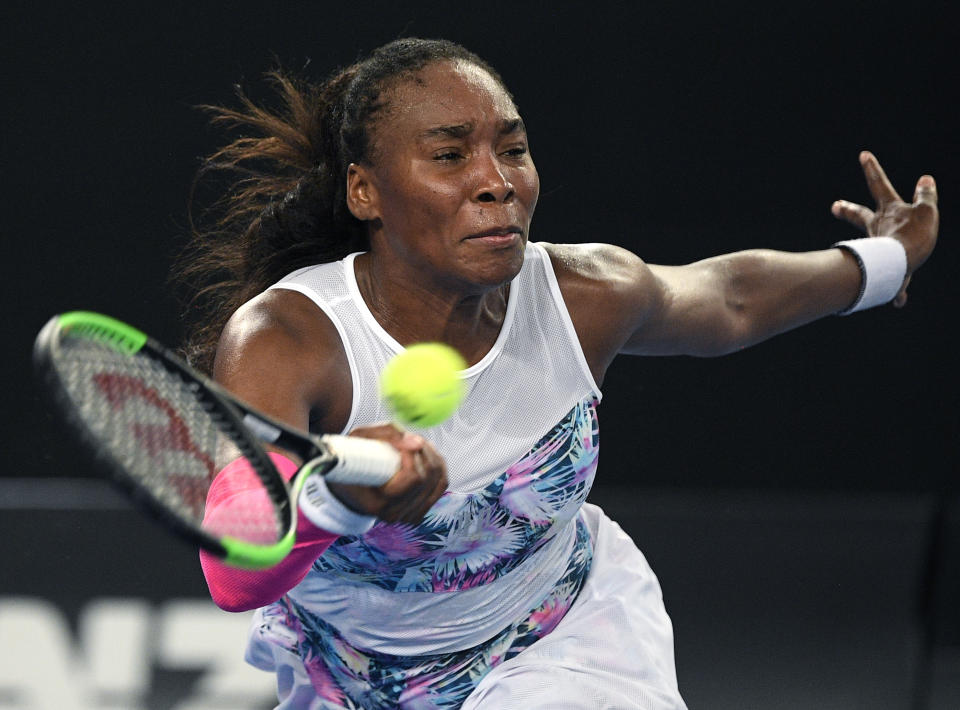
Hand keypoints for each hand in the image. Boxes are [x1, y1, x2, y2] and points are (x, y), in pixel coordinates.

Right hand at [326, 423, 446, 523]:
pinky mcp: (419, 510)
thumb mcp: (359, 438)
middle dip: (423, 452)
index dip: (412, 455)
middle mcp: (393, 514)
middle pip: (428, 478)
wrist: (348, 485)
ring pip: (438, 481)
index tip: (401, 442)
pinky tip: (423, 457)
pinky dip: (437, 467)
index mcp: (377, 503)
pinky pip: (441, 485)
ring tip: (414, 447)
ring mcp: (407, 515)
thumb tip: (418, 443)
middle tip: (409, 440)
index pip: (414, 478)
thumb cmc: (352, 459)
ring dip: (431, 457)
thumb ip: (387, 434)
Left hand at [831, 151, 938, 306]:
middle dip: (848, 210)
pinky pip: (892, 282)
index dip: (872, 169)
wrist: (900, 263)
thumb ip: (926, 197)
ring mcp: (879, 250)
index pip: (878, 184)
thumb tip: (926, 179)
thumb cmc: (914, 234)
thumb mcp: (926, 211)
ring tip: (869, 259)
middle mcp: (878, 230)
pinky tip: (898, 300)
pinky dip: (896, 290)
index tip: (862, 154)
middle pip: (860, 216)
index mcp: (888, 212)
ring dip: (870, 253)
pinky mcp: (887, 271)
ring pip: (870, 249)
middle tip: (834, 206)